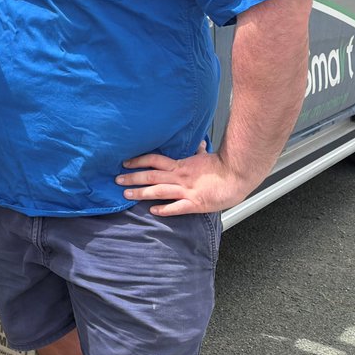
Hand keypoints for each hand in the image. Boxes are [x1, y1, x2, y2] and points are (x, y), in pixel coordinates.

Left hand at [115, 141, 254, 215]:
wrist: (237, 176)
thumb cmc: (222, 167)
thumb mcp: (205, 156)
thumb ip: (197, 152)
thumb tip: (197, 144)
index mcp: (181, 165)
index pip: (154, 160)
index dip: (138, 161)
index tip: (125, 163)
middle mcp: (180, 177)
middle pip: (150, 176)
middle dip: (132, 177)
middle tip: (117, 179)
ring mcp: (186, 190)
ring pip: (158, 191)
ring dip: (141, 193)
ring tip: (126, 194)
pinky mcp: (195, 203)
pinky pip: (176, 207)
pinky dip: (164, 209)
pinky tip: (153, 211)